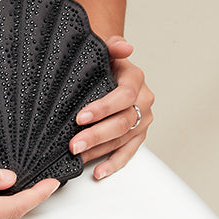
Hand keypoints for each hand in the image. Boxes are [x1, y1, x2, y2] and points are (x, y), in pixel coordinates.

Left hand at [70, 35, 153, 180]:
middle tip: (74, 144)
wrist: (111, 68)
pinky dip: (113, 164)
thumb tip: (125, 47)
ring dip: (99, 150)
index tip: (81, 117)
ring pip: (123, 139)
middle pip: (122, 122)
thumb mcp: (106, 49)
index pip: (123, 96)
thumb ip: (114, 47)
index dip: (103, 108)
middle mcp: (144, 101)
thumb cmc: (104, 61)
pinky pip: (128, 153)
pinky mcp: (138, 135)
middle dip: (96, 135)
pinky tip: (98, 171)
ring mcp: (143, 120)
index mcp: (136, 79)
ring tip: (78, 156)